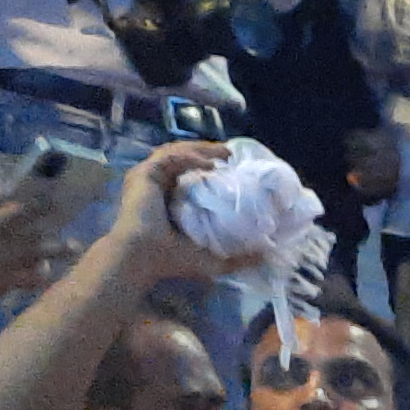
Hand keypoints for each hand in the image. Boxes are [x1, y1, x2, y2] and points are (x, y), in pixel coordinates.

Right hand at [0, 184, 67, 310]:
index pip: (16, 214)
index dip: (37, 205)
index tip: (54, 199)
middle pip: (34, 242)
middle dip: (56, 235)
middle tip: (77, 230)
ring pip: (33, 266)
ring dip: (53, 258)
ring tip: (72, 251)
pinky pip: (21, 285)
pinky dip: (36, 279)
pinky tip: (46, 273)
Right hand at [107, 139, 233, 284]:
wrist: (143, 257)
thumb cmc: (172, 260)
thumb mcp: (213, 260)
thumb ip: (239, 258)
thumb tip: (265, 254)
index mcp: (168, 199)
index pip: (188, 175)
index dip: (209, 167)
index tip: (232, 167)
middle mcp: (156, 185)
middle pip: (182, 158)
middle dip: (207, 153)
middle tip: (230, 153)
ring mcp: (147, 178)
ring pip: (175, 153)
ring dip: (201, 150)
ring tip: (224, 153)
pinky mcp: (144, 175)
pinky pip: (169, 158)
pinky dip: (189, 157)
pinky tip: (209, 164)